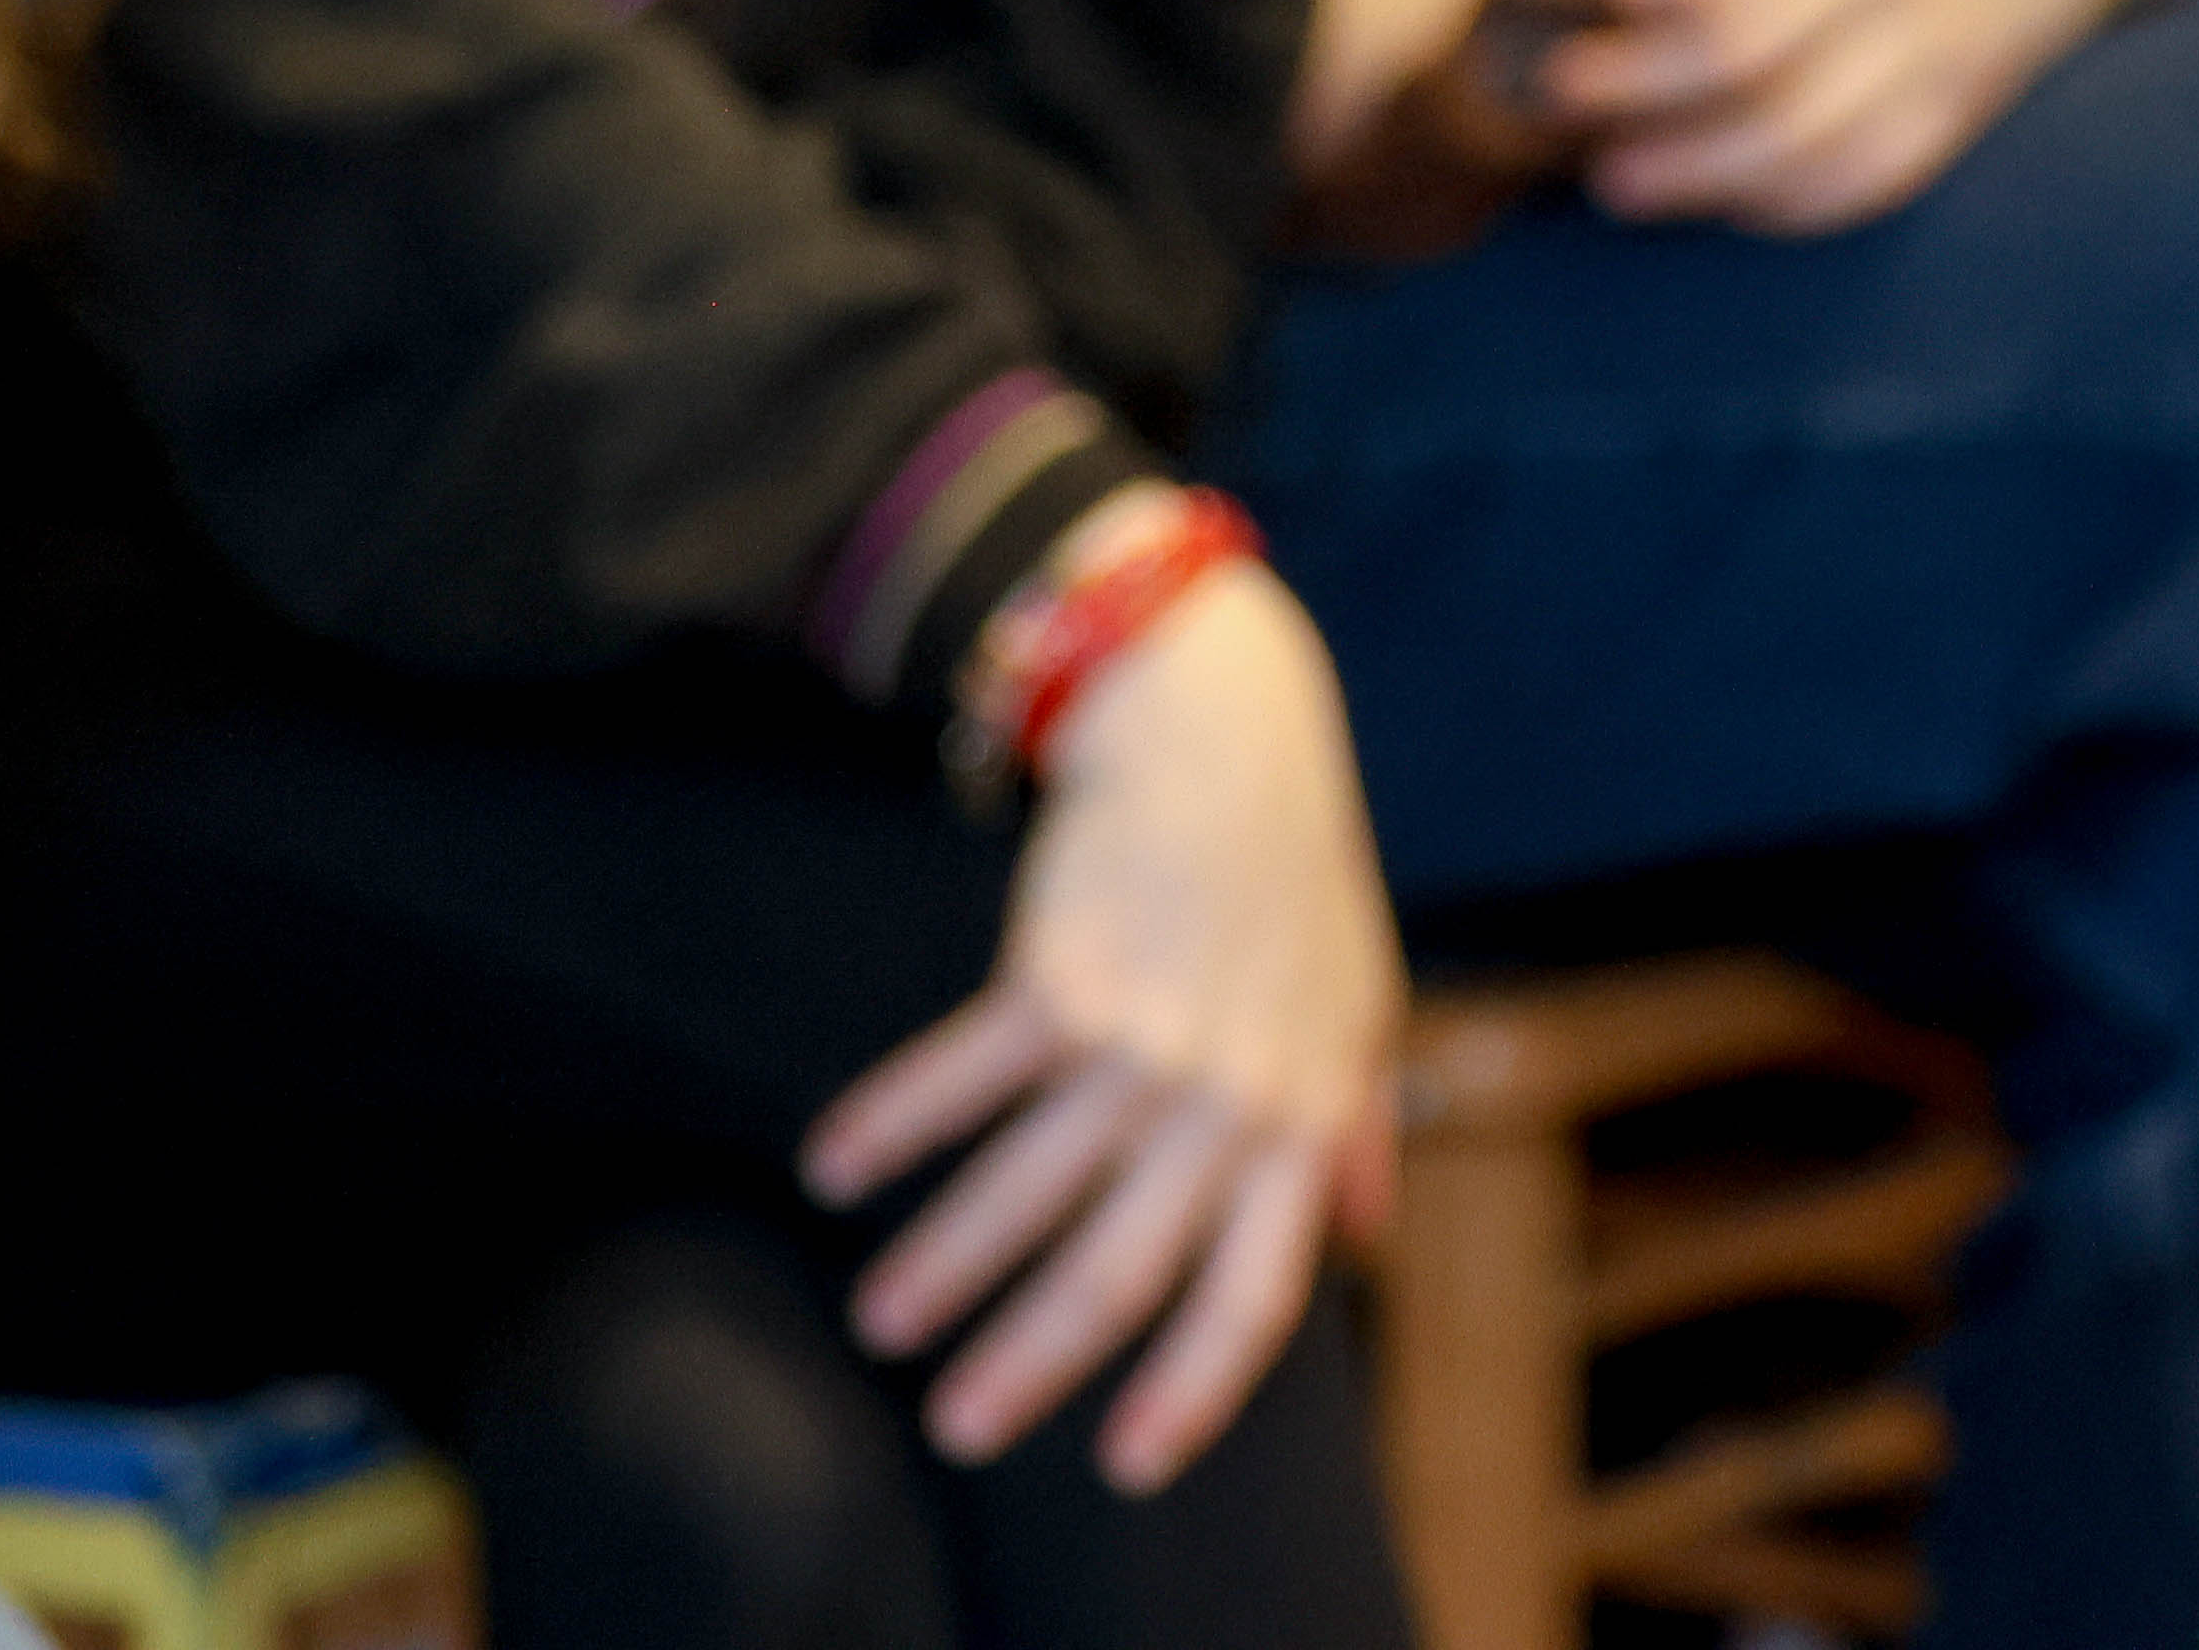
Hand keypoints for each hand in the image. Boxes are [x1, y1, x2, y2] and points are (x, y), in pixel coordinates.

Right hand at [805, 535, 1402, 1490]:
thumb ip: (1352, 1126)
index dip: (1193, 1386)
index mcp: (1301, 1119)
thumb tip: (1363, 1233)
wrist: (1227, 737)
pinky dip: (893, 1124)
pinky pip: (961, 1078)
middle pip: (1119, 1266)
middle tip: (958, 1427)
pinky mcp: (1061, 978)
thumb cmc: (1293, 878)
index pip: (1254, 1290)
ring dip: (943, 1264)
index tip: (1125, 1462)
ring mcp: (1143, 1041)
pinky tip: (835, 1165)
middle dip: (1031, 1359)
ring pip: (1026, 1189)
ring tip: (881, 1321)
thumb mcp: (1357, 1000)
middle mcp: (1226, 1097)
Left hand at [1535, 0, 2184, 231]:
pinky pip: (1870, 175)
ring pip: (1800, 134)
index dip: (1640, 0)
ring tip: (1621, 182)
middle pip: (1740, 52)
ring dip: (1696, 172)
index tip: (1592, 8)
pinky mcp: (1970, 99)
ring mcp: (1938, 35)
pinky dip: (1790, 202)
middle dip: (1635, 91)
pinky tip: (1730, 201)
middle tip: (1563, 104)